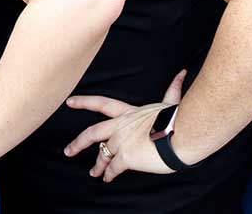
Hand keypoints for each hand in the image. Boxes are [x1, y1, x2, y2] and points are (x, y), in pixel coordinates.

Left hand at [63, 69, 186, 181]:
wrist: (183, 133)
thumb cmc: (178, 119)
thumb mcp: (170, 103)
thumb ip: (173, 89)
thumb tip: (182, 73)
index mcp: (129, 113)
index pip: (102, 103)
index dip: (84, 102)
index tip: (69, 102)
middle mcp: (121, 126)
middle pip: (92, 133)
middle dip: (78, 143)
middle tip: (68, 151)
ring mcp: (121, 141)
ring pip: (102, 154)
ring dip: (98, 165)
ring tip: (94, 173)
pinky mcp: (126, 156)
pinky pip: (113, 168)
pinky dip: (109, 174)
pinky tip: (108, 178)